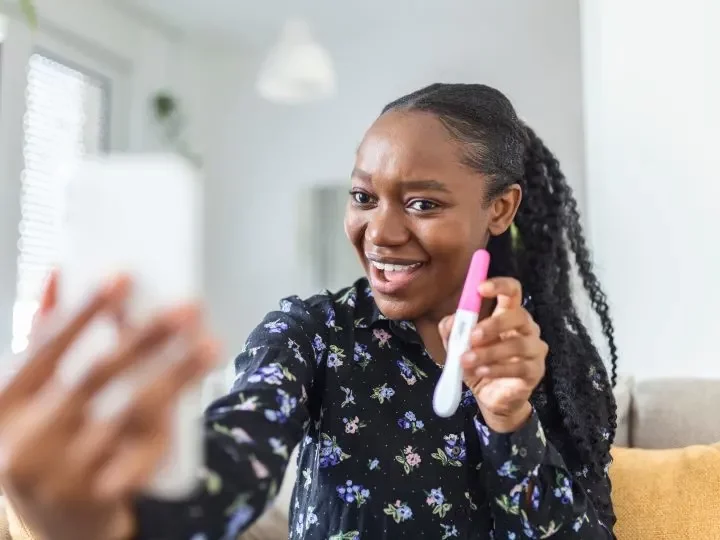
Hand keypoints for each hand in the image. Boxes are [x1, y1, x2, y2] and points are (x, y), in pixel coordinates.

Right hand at [0, 272, 218, 539]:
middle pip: (95, 377)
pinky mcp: (99, 497)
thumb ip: (42, 338)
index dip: (84, 311)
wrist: (53, 528)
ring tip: (208, 345)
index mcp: (4, 406)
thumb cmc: (44, 443)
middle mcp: (27, 441)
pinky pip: (145, 451)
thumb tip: (59, 271)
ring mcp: (62, 473)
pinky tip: (195, 393)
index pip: (45, 350)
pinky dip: (173, 420)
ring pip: (130, 413)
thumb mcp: (30, 397)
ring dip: (176, 374)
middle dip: (145, 337)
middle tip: (187, 308)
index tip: (123, 277)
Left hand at [439, 277, 546, 432]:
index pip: (512, 291)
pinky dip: (497, 369)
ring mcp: (534, 349)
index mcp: (508, 314)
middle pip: (518, 315)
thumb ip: (453, 330)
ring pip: (518, 344)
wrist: (490, 397)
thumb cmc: (477, 364)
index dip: (499, 285)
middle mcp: (526, 327)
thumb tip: (452, 320)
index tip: (480, 288)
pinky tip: (481, 372)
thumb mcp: (458, 345)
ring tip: (467, 361)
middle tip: (472, 336)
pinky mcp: (535, 371)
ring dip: (489, 352)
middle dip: (493, 324)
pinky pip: (520, 367)